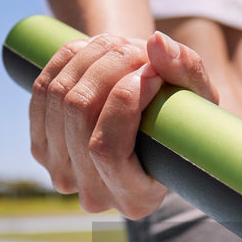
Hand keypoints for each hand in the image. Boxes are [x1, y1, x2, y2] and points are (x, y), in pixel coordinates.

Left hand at [28, 30, 217, 217]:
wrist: (149, 126)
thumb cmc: (182, 119)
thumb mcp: (200, 99)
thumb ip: (187, 70)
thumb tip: (155, 42)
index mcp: (135, 200)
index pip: (107, 150)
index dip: (124, 101)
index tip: (151, 72)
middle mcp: (93, 195)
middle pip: (80, 114)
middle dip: (110, 67)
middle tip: (139, 48)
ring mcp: (61, 173)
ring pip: (60, 96)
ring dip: (91, 57)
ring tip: (123, 46)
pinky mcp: (41, 148)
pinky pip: (42, 91)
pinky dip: (67, 60)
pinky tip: (93, 50)